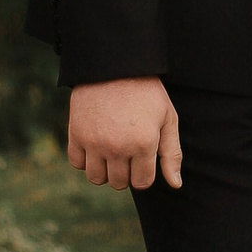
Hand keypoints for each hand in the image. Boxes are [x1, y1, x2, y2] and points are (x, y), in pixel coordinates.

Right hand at [67, 78, 182, 190]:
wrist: (114, 66)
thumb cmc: (146, 93)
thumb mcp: (167, 119)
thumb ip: (172, 154)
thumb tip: (175, 185)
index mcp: (143, 144)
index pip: (142, 182)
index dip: (144, 173)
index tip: (143, 157)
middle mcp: (117, 148)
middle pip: (119, 183)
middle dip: (126, 173)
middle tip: (128, 151)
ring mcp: (94, 142)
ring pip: (97, 178)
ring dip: (105, 170)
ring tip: (112, 151)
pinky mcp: (76, 134)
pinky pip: (77, 164)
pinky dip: (85, 159)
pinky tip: (95, 145)